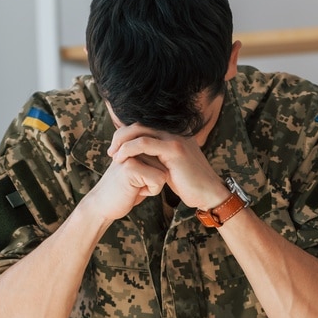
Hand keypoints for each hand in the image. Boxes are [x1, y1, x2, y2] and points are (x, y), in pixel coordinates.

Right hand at [79, 149, 167, 223]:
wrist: (102, 205)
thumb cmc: (124, 190)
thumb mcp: (140, 170)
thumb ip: (152, 158)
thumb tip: (175, 154)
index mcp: (135, 141)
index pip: (164, 155)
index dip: (157, 171)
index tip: (139, 177)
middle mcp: (133, 144)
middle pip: (165, 163)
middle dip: (156, 179)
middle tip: (135, 183)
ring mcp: (131, 154)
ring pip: (164, 171)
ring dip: (153, 185)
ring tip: (134, 186)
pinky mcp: (131, 167)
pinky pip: (159, 179)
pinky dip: (151, 190)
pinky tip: (135, 191)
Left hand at [107, 124, 229, 209]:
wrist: (208, 193)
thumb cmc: (188, 184)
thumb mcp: (169, 166)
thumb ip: (157, 157)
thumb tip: (141, 158)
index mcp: (172, 134)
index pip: (143, 125)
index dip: (125, 135)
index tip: (115, 150)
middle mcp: (174, 132)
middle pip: (139, 124)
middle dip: (120, 136)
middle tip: (110, 152)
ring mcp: (175, 139)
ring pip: (139, 131)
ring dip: (121, 142)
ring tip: (113, 157)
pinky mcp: (174, 150)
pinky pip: (145, 144)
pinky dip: (129, 149)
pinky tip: (121, 160)